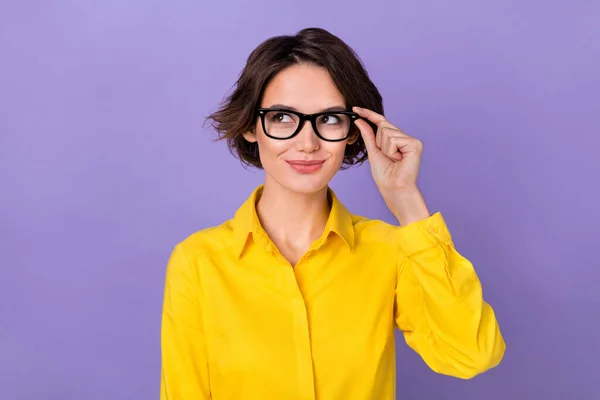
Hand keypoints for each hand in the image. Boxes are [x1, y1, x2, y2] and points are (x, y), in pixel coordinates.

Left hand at [353, 106, 429, 224]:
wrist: (393, 188)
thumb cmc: (385, 175)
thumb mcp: (373, 152)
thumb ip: (368, 135)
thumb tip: (359, 120)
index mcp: (396, 139)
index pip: (381, 122)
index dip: (368, 114)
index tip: (355, 108)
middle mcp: (405, 137)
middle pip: (383, 126)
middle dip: (379, 142)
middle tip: (387, 157)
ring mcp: (411, 140)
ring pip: (387, 132)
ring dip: (385, 148)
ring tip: (393, 159)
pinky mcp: (415, 144)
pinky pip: (393, 138)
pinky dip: (391, 150)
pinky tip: (398, 159)